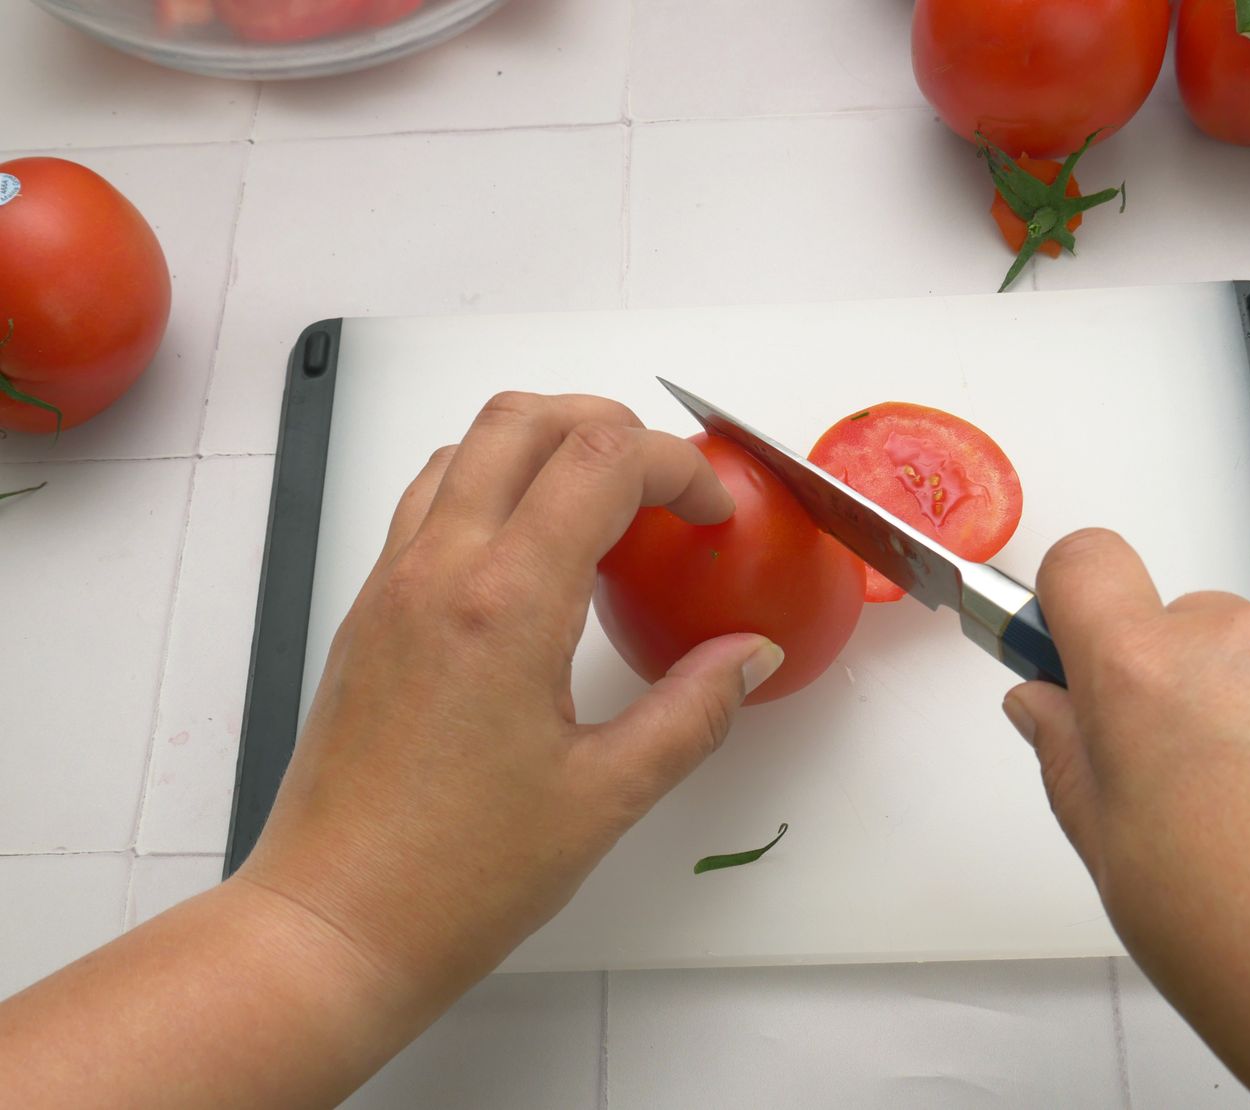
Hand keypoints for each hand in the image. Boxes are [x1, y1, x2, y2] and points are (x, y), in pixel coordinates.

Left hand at [237, 393, 783, 1004]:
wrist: (333, 923)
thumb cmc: (458, 875)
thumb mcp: (607, 795)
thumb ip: (694, 710)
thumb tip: (748, 654)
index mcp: (504, 604)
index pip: (600, 460)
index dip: (677, 466)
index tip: (712, 516)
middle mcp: (436, 570)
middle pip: (523, 419)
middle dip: (609, 424)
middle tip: (664, 486)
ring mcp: (390, 584)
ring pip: (466, 448)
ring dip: (543, 447)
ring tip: (604, 511)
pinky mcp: (367, 612)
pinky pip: (431, 501)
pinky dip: (493, 488)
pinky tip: (536, 559)